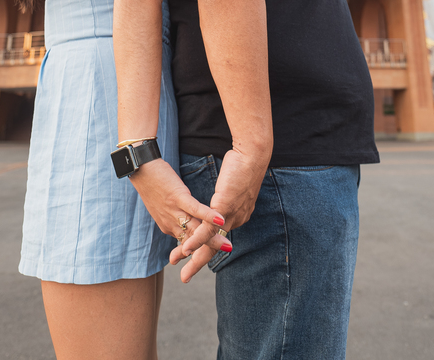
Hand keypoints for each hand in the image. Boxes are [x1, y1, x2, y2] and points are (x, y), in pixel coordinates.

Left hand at [128, 159, 231, 252]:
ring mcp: (173, 210)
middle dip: (210, 249)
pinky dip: (207, 216)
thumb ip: (176, 217)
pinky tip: (219, 220)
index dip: (201, 249)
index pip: (187, 243)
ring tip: (227, 245)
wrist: (139, 169)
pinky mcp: (176, 196)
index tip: (216, 253)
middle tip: (228, 252)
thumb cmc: (152, 185)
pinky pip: (194, 208)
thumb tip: (188, 222)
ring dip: (212, 238)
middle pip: (193, 241)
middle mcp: (170, 223)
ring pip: (195, 229)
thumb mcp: (162, 207)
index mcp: (168, 226)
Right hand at [170, 148, 266, 281]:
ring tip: (182, 271)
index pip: (216, 237)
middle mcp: (233, 220)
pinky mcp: (224, 208)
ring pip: (209, 241)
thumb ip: (224, 200)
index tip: (188, 258)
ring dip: (194, 256)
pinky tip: (187, 249)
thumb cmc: (241, 166)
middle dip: (197, 263)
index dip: (202, 249)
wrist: (252, 155)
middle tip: (184, 278)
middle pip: (213, 247)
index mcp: (234, 216)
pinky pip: (207, 227)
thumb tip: (222, 206)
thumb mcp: (231, 187)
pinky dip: (196, 240)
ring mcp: (229, 216)